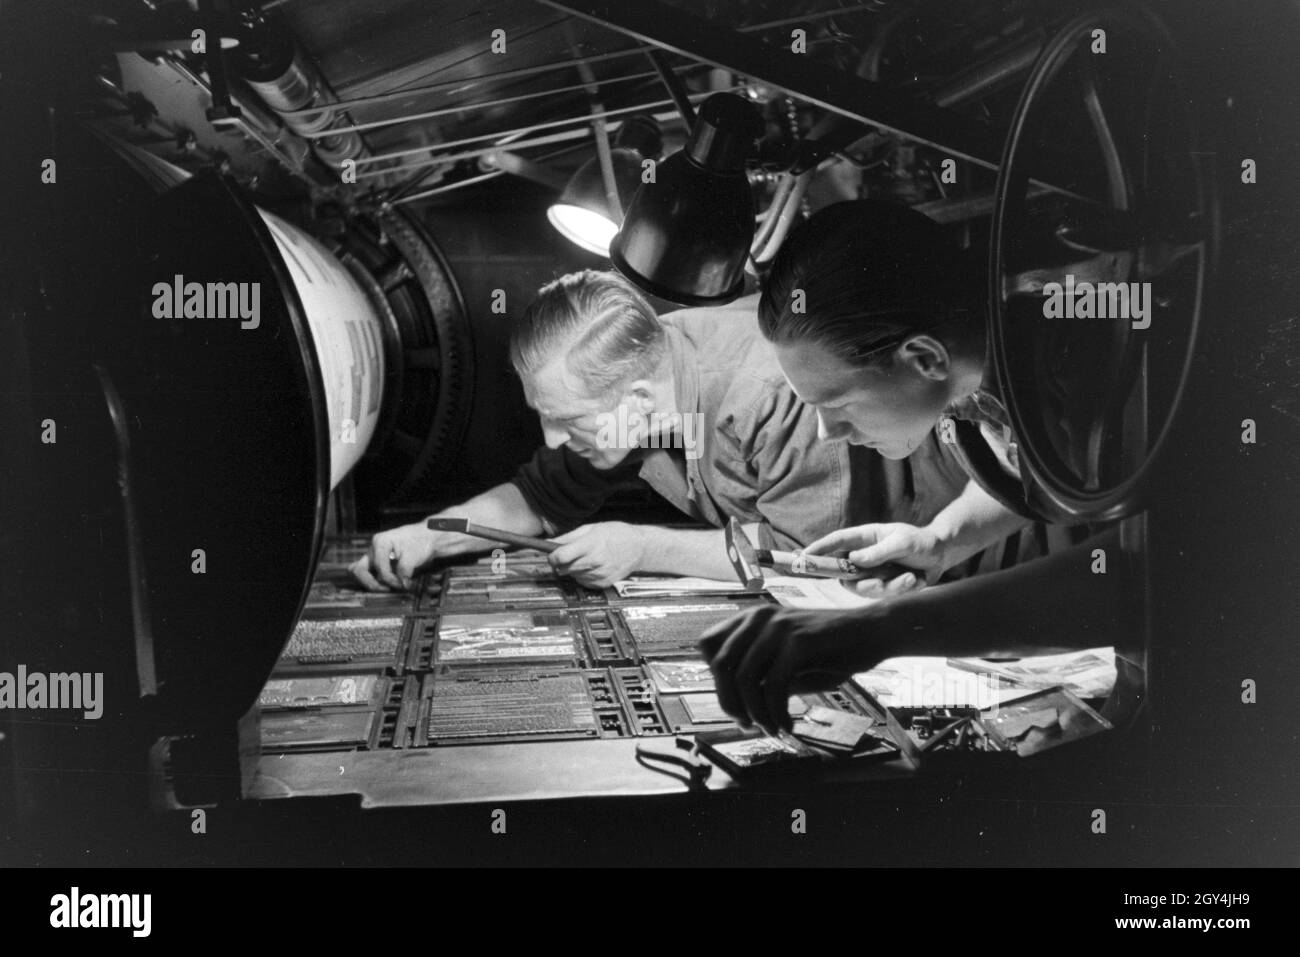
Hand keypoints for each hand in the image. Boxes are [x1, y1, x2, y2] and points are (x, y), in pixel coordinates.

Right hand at [350, 520, 454, 591]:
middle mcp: (373, 548)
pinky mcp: (377, 562)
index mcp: (380, 542)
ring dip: (370, 583)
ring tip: (386, 589)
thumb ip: (405, 571)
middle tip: (387, 590)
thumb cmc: (421, 542)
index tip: (403, 584)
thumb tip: (402, 585)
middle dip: (371, 583)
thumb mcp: (414, 556)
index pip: (379, 568)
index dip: (390, 579)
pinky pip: (368, 573)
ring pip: (360, 572)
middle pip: (359, 570)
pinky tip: (388, 585)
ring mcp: (374, 555)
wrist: (427, 537)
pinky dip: (374, 581)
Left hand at [547, 522, 645, 587]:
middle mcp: (594, 561)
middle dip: (561, 562)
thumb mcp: (592, 528)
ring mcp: (599, 574)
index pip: (561, 556)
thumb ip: (570, 537)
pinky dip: (583, 575)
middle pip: (564, 568)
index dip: (552, 556)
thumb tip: (551, 542)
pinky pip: (583, 582)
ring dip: (573, 568)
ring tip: (585, 557)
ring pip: (573, 576)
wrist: (640, 547)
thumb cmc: (617, 534)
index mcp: (590, 545)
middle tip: (567, 555)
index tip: (550, 555)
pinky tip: (592, 565)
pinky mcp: (603, 583)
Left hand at [698, 604, 888, 734]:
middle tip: (749, 725)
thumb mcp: (790, 661)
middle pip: (720, 666)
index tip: (735, 705)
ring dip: (756, 713)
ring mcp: (778, 626)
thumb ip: (763, 675)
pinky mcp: (798, 641)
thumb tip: (739, 709)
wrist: (874, 633)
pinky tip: (787, 725)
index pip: (706, 645)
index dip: (714, 679)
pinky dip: (776, 714)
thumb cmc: (834, 649)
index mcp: (752, 618)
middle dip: (730, 703)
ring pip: (745, 679)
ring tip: (772, 728)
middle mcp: (759, 617)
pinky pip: (773, 686)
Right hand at [803, 522, 944, 597]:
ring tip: (910, 577)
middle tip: (877, 583)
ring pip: (866, 589)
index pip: (837, 541)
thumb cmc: (920, 542)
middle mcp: (864, 556)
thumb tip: (853, 559)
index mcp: (865, 538)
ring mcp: (873, 572)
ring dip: (890, 586)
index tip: (804, 556)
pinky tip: (916, 579)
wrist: (941, 556)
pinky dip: (901, 589)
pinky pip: (884, 595)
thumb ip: (878, 552)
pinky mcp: (883, 586)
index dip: (820, 548)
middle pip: (844, 573)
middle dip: (859, 582)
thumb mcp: (902, 543)